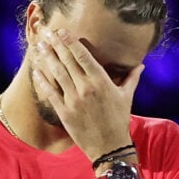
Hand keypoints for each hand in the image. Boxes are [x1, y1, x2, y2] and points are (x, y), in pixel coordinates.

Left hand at [31, 27, 140, 159]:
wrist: (110, 147)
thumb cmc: (120, 121)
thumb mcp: (127, 97)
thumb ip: (131, 78)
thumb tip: (141, 65)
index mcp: (101, 82)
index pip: (83, 56)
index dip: (71, 42)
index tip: (62, 32)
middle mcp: (86, 88)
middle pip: (68, 61)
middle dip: (56, 45)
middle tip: (47, 33)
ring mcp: (73, 100)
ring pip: (57, 74)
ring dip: (47, 58)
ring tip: (40, 46)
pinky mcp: (64, 112)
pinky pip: (50, 93)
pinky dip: (42, 80)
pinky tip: (36, 70)